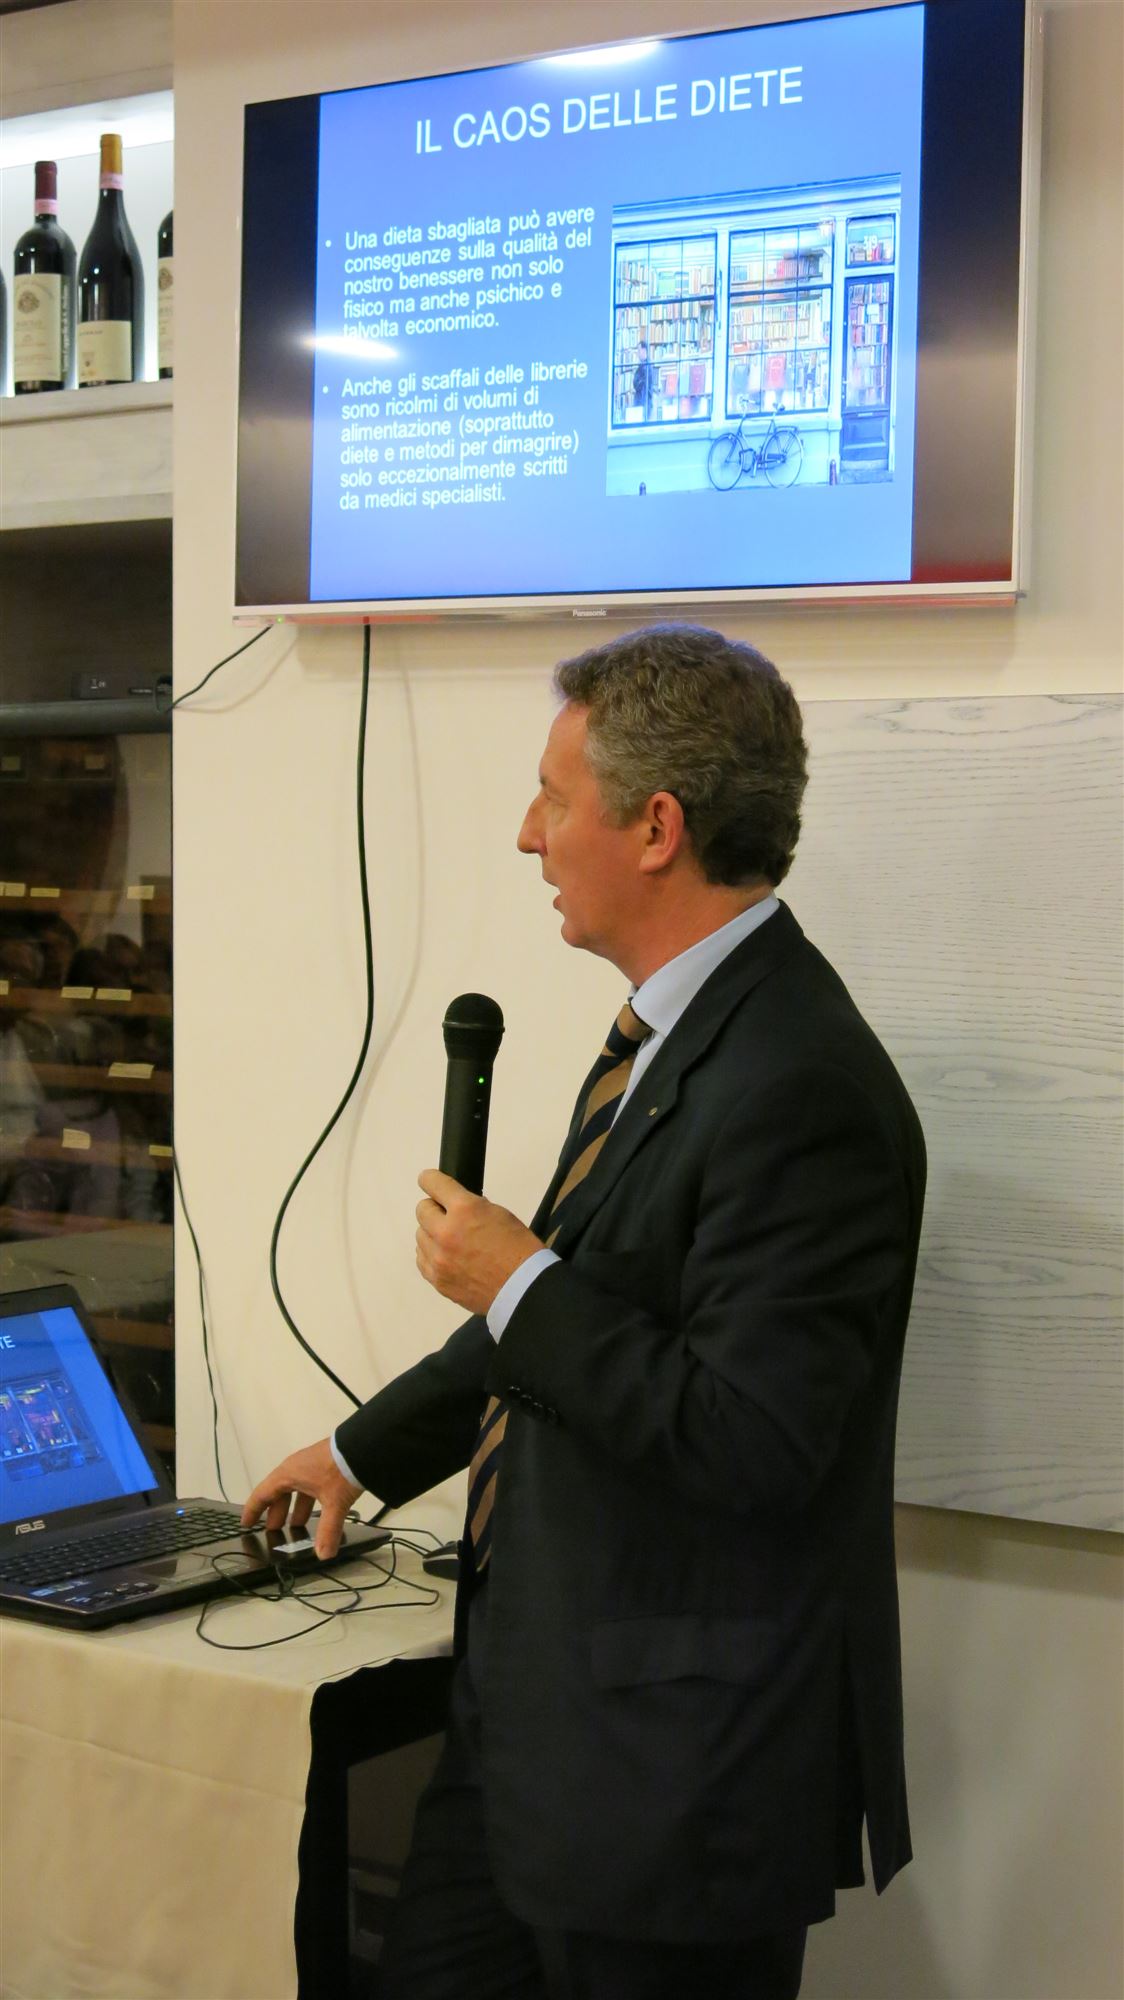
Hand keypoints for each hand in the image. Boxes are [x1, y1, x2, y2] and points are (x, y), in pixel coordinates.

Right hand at [241, 1437, 361, 1560]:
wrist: (364, 1444)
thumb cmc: (341, 1468)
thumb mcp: (333, 1503)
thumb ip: (328, 1531)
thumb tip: (323, 1554)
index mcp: (288, 1475)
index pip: (262, 1494)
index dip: (253, 1510)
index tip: (246, 1522)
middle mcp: (295, 1468)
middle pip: (278, 1493)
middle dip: (276, 1513)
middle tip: (274, 1530)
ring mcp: (310, 1465)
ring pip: (296, 1490)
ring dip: (295, 1508)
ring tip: (298, 1526)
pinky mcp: (324, 1465)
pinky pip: (309, 1486)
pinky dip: (309, 1500)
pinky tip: (320, 1511)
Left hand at [416, 1168, 542, 1316]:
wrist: (523, 1289)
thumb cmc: (519, 1248)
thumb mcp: (499, 1214)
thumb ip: (471, 1207)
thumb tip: (454, 1208)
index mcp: (464, 1209)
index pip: (433, 1183)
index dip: (430, 1180)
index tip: (429, 1181)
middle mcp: (444, 1232)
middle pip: (422, 1210)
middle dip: (435, 1210)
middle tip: (450, 1218)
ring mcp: (438, 1259)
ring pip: (420, 1236)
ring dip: (433, 1234)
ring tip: (452, 1242)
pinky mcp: (437, 1280)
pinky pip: (422, 1259)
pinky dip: (431, 1255)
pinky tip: (447, 1257)